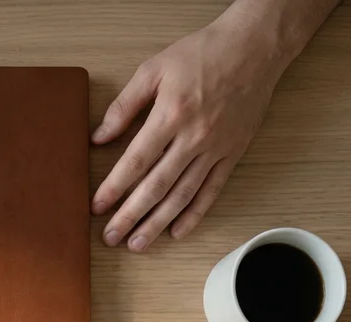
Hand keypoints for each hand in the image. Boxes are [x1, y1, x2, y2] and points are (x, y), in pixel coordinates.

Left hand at [92, 16, 289, 250]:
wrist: (254, 48)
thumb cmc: (201, 54)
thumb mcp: (153, 69)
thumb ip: (124, 106)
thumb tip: (99, 137)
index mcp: (170, 115)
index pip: (136, 161)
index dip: (114, 188)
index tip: (96, 208)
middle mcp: (194, 137)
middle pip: (156, 186)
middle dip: (130, 216)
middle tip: (111, 238)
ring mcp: (215, 148)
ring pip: (183, 195)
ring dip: (158, 223)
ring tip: (138, 244)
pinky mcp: (232, 153)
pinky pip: (212, 190)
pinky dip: (195, 214)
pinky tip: (178, 232)